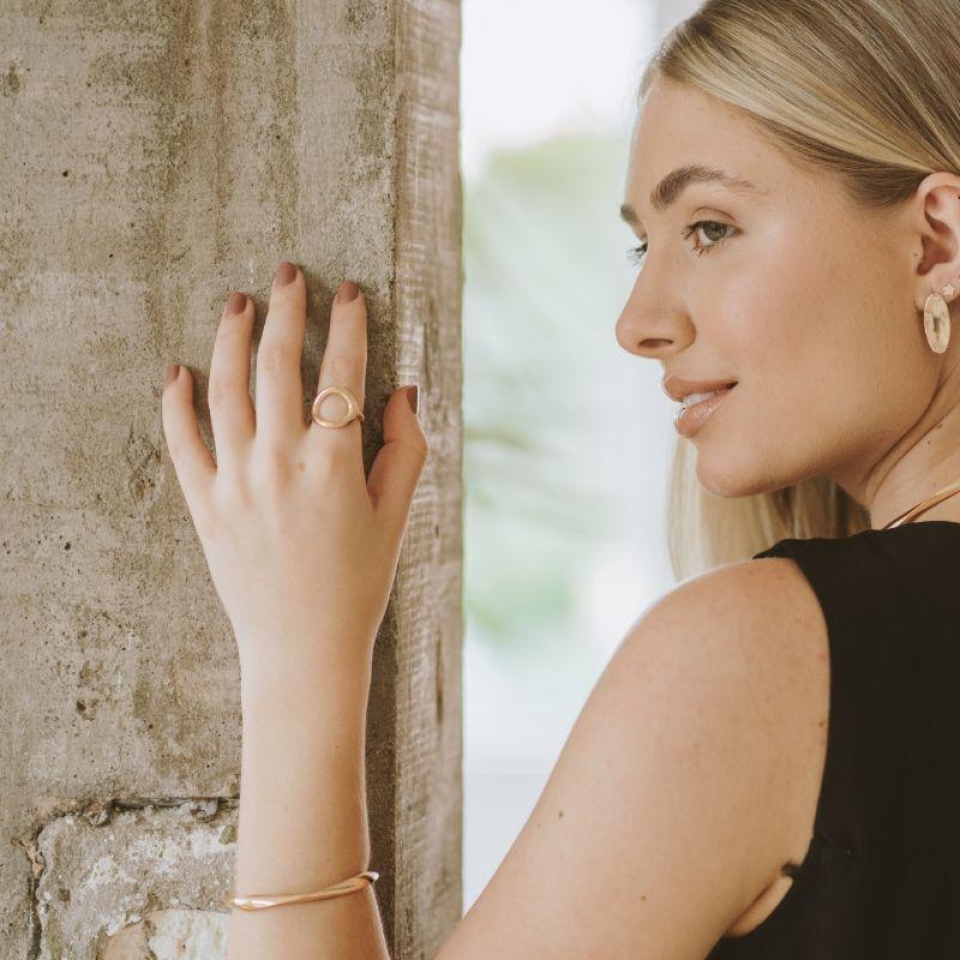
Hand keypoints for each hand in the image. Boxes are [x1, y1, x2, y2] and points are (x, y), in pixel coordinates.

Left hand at [160, 261, 427, 674]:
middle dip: (286, 311)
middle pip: (278, 365)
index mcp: (335, 464)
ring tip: (238, 302)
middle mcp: (280, 462)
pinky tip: (178, 370)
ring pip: (226, 390)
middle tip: (287, 274)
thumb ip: (405, 449)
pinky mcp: (205, 505)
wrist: (303, 649)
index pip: (341, 373)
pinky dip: (176, 402)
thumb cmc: (359, 584)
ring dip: (232, 338)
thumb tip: (402, 391)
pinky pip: (182, 442)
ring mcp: (236, 482)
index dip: (348, 325)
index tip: (347, 291)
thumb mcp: (396, 517)